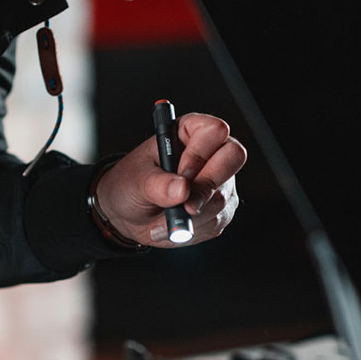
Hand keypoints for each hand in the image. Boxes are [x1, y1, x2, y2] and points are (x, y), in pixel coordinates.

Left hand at [96, 113, 246, 247]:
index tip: (181, 176)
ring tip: (163, 217)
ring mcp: (220, 181)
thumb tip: (181, 189)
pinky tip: (172, 224)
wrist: (128, 212)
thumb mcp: (135, 180)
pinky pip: (217, 220)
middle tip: (183, 205)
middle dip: (206, 187)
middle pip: (233, 158)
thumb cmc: (130, 184)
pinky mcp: (221, 208)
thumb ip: (156, 184)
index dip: (200, 154)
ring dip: (191, 215)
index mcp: (188, 132)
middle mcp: (210, 153)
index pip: (214, 131)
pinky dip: (192, 229)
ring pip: (223, 197)